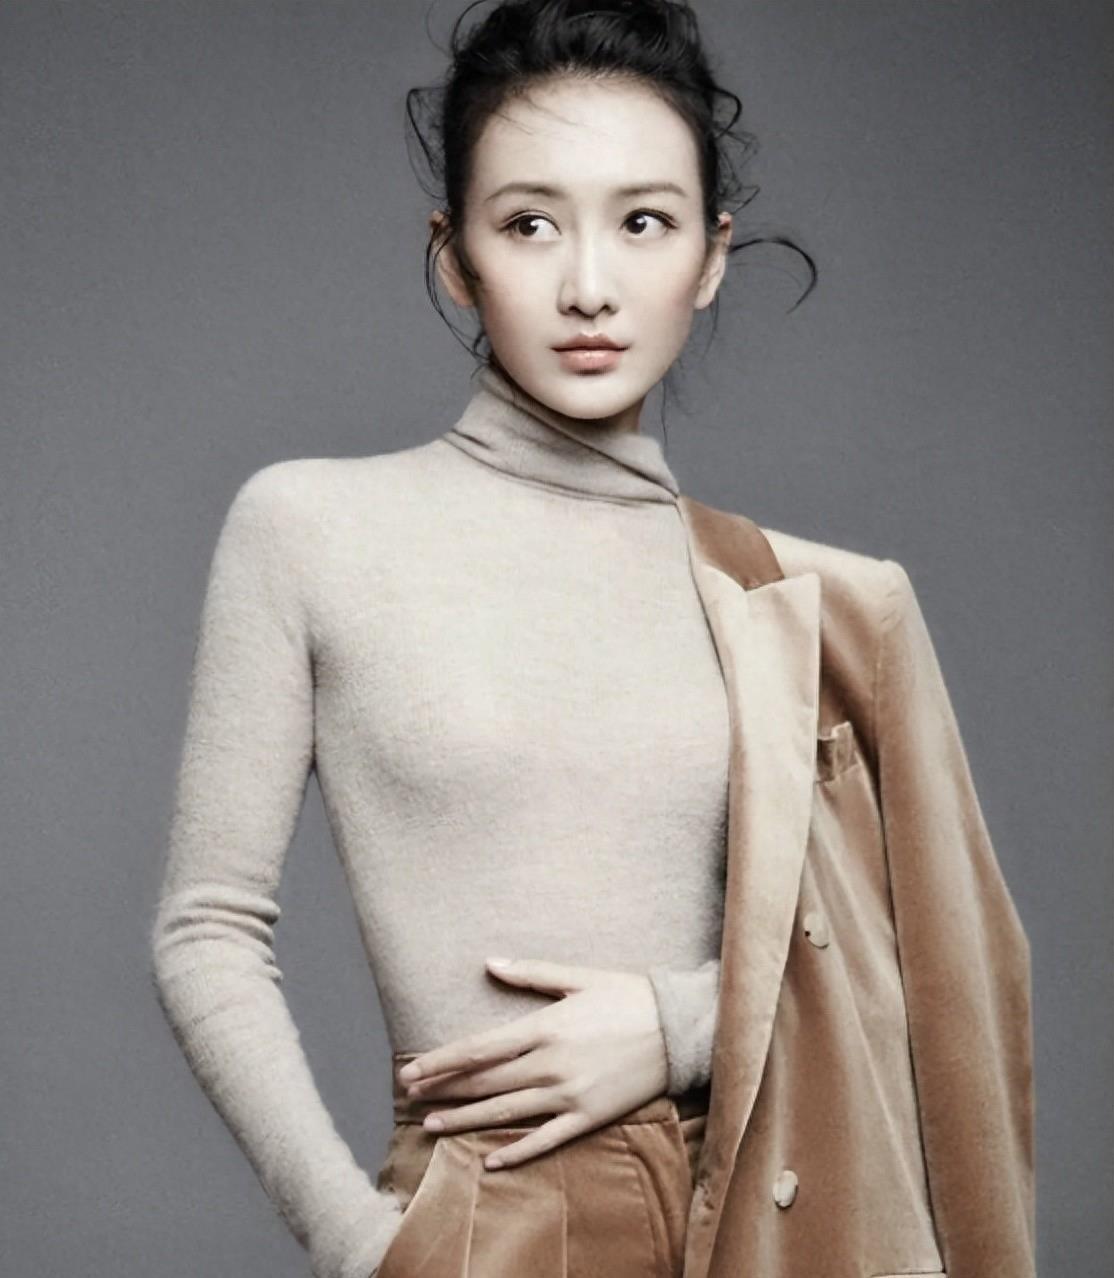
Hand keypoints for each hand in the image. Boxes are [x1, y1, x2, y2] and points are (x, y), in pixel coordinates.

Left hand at [396, 957, 668, 1169]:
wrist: (681, 1029)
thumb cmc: (630, 996)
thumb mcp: (579, 977)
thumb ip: (531, 974)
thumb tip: (490, 963)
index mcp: (546, 1026)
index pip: (480, 1049)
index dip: (442, 1061)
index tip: (412, 1070)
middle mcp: (552, 1064)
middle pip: (486, 1082)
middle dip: (444, 1089)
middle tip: (410, 1095)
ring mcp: (570, 1094)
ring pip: (507, 1112)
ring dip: (466, 1121)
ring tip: (432, 1126)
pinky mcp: (590, 1116)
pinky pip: (547, 1140)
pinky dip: (517, 1152)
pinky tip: (491, 1162)